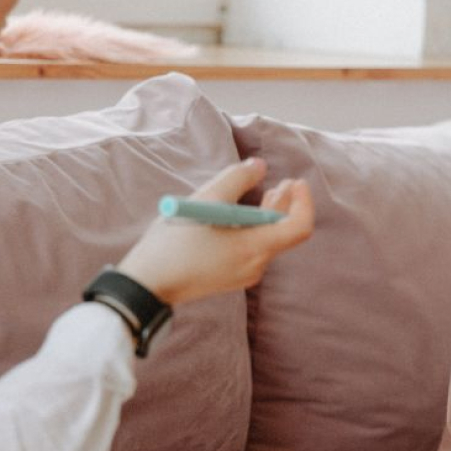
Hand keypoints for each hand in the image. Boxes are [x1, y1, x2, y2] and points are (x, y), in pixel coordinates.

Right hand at [115, 158, 314, 305]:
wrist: (147, 284)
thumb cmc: (174, 242)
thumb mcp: (205, 200)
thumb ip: (237, 178)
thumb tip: (259, 166)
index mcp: (254, 249)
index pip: (299, 228)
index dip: (304, 202)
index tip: (295, 181)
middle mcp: (255, 266)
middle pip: (283, 233)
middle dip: (286, 205)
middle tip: (286, 182)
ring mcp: (242, 274)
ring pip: (267, 241)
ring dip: (269, 215)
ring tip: (270, 193)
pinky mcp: (229, 277)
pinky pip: (252, 250)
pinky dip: (254, 229)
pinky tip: (241, 215)